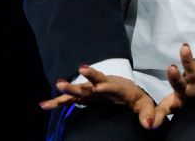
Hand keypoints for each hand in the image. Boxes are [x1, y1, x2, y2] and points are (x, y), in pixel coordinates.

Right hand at [39, 65, 156, 128]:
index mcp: (122, 88)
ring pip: (81, 87)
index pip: (115, 87)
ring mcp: (94, 88)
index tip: (99, 87)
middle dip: (89, 76)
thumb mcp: (146, 107)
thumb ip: (148, 115)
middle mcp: (106, 84)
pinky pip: (71, 98)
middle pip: (97, 80)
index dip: (108, 87)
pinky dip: (58, 101)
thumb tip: (150, 125)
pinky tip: (44, 105)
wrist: (128, 92)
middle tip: (81, 68)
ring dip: (70, 87)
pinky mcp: (86, 95)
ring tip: (58, 84)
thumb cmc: (138, 100)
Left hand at [155, 43, 194, 118]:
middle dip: (188, 60)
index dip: (174, 75)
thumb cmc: (192, 100)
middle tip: (184, 48)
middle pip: (192, 70)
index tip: (171, 67)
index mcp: (184, 86)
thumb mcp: (174, 105)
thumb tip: (148, 126)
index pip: (177, 80)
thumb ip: (160, 112)